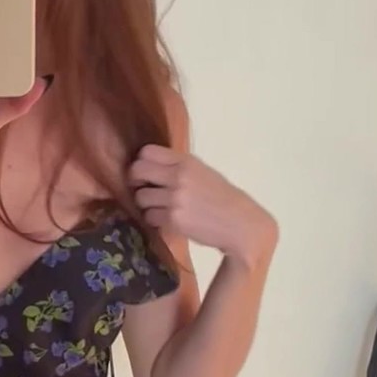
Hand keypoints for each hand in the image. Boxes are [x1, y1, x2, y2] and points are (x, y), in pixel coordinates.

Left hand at [129, 145, 278, 265]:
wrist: (241, 225)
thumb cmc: (223, 200)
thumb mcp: (204, 174)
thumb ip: (179, 168)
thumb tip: (150, 168)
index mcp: (186, 161)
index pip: (147, 152)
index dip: (141, 162)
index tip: (145, 173)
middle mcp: (179, 176)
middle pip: (137, 171)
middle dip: (135, 182)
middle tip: (143, 190)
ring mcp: (175, 198)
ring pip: (141, 198)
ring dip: (146, 205)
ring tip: (161, 210)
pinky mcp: (174, 219)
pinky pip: (150, 217)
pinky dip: (155, 221)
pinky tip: (168, 222)